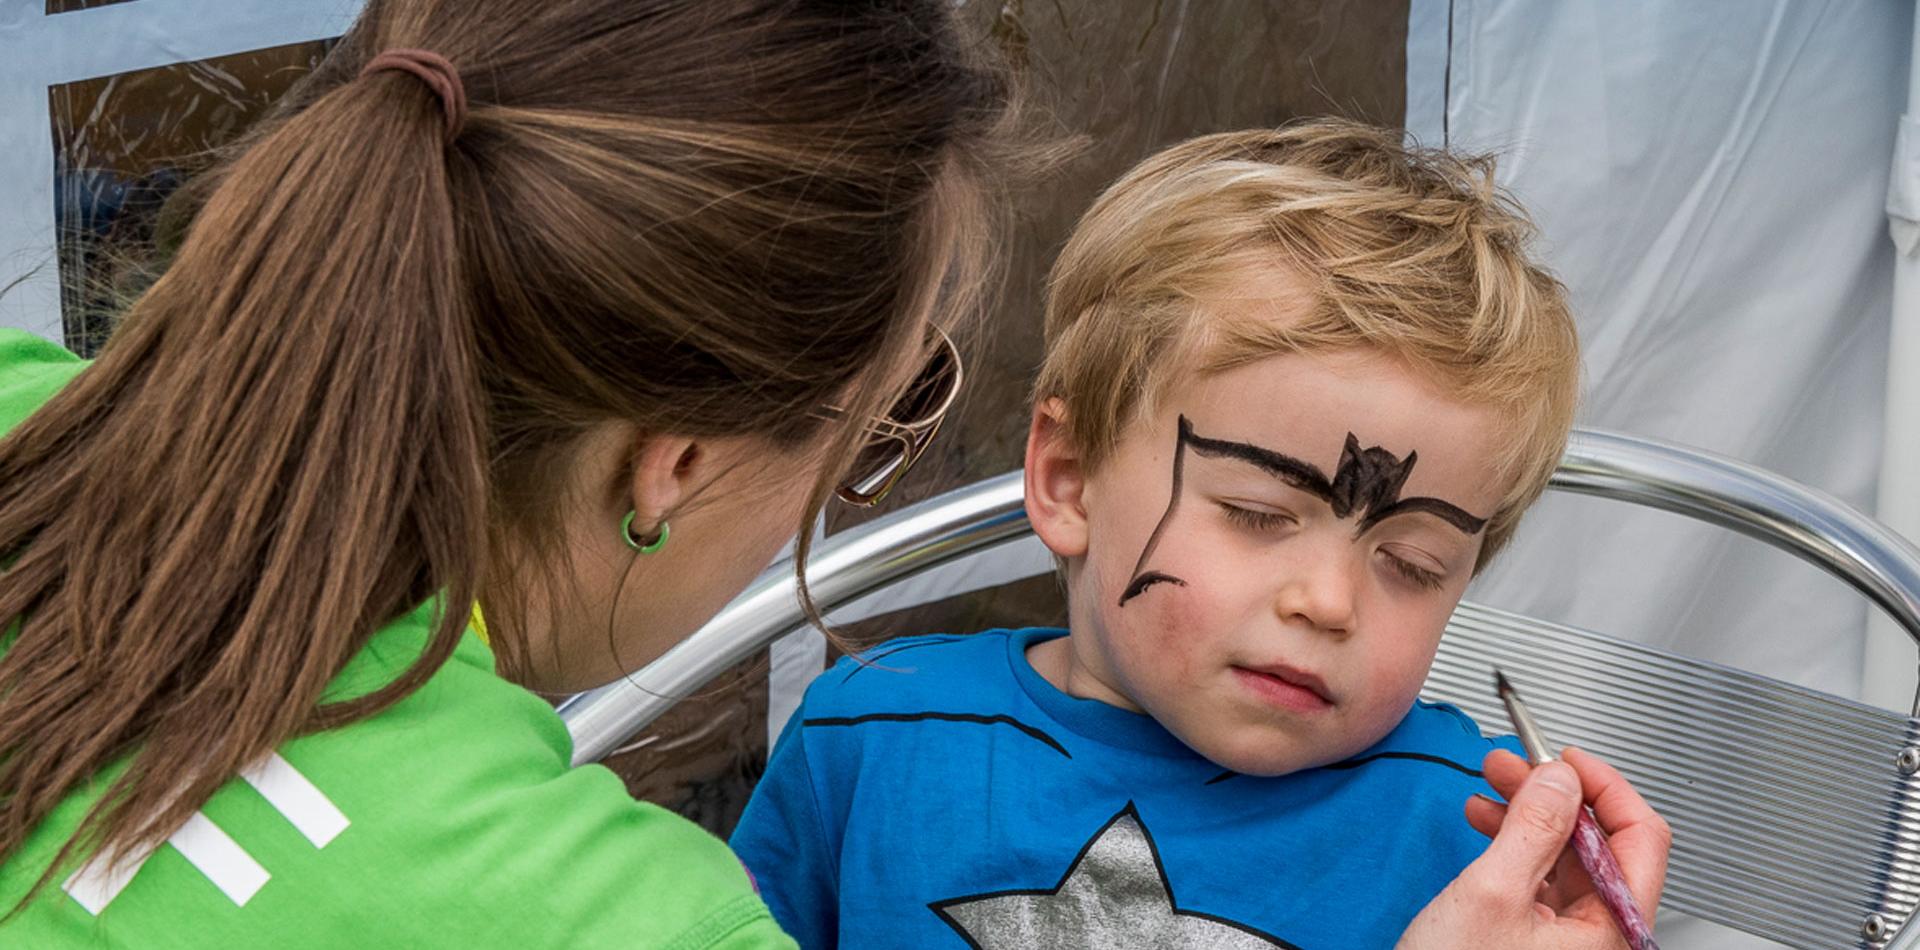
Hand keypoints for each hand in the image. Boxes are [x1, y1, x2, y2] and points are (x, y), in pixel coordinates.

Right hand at [1396, 747, 1671, 948]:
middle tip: (1515, 763)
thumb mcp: (1492, 892)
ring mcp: (1572, 939)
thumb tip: (1562, 778)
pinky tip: (1487, 824)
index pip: (1641, 835)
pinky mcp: (1540, 940)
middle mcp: (1602, 934)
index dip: (1603, 785)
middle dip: (1555, 793)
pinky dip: (1516, 843)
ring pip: (1568, 857)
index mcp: (1612, 927)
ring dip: (1530, 814)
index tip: (1565, 756)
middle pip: (1602, 842)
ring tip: (1491, 787)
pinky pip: (1543, 879)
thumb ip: (1534, 827)